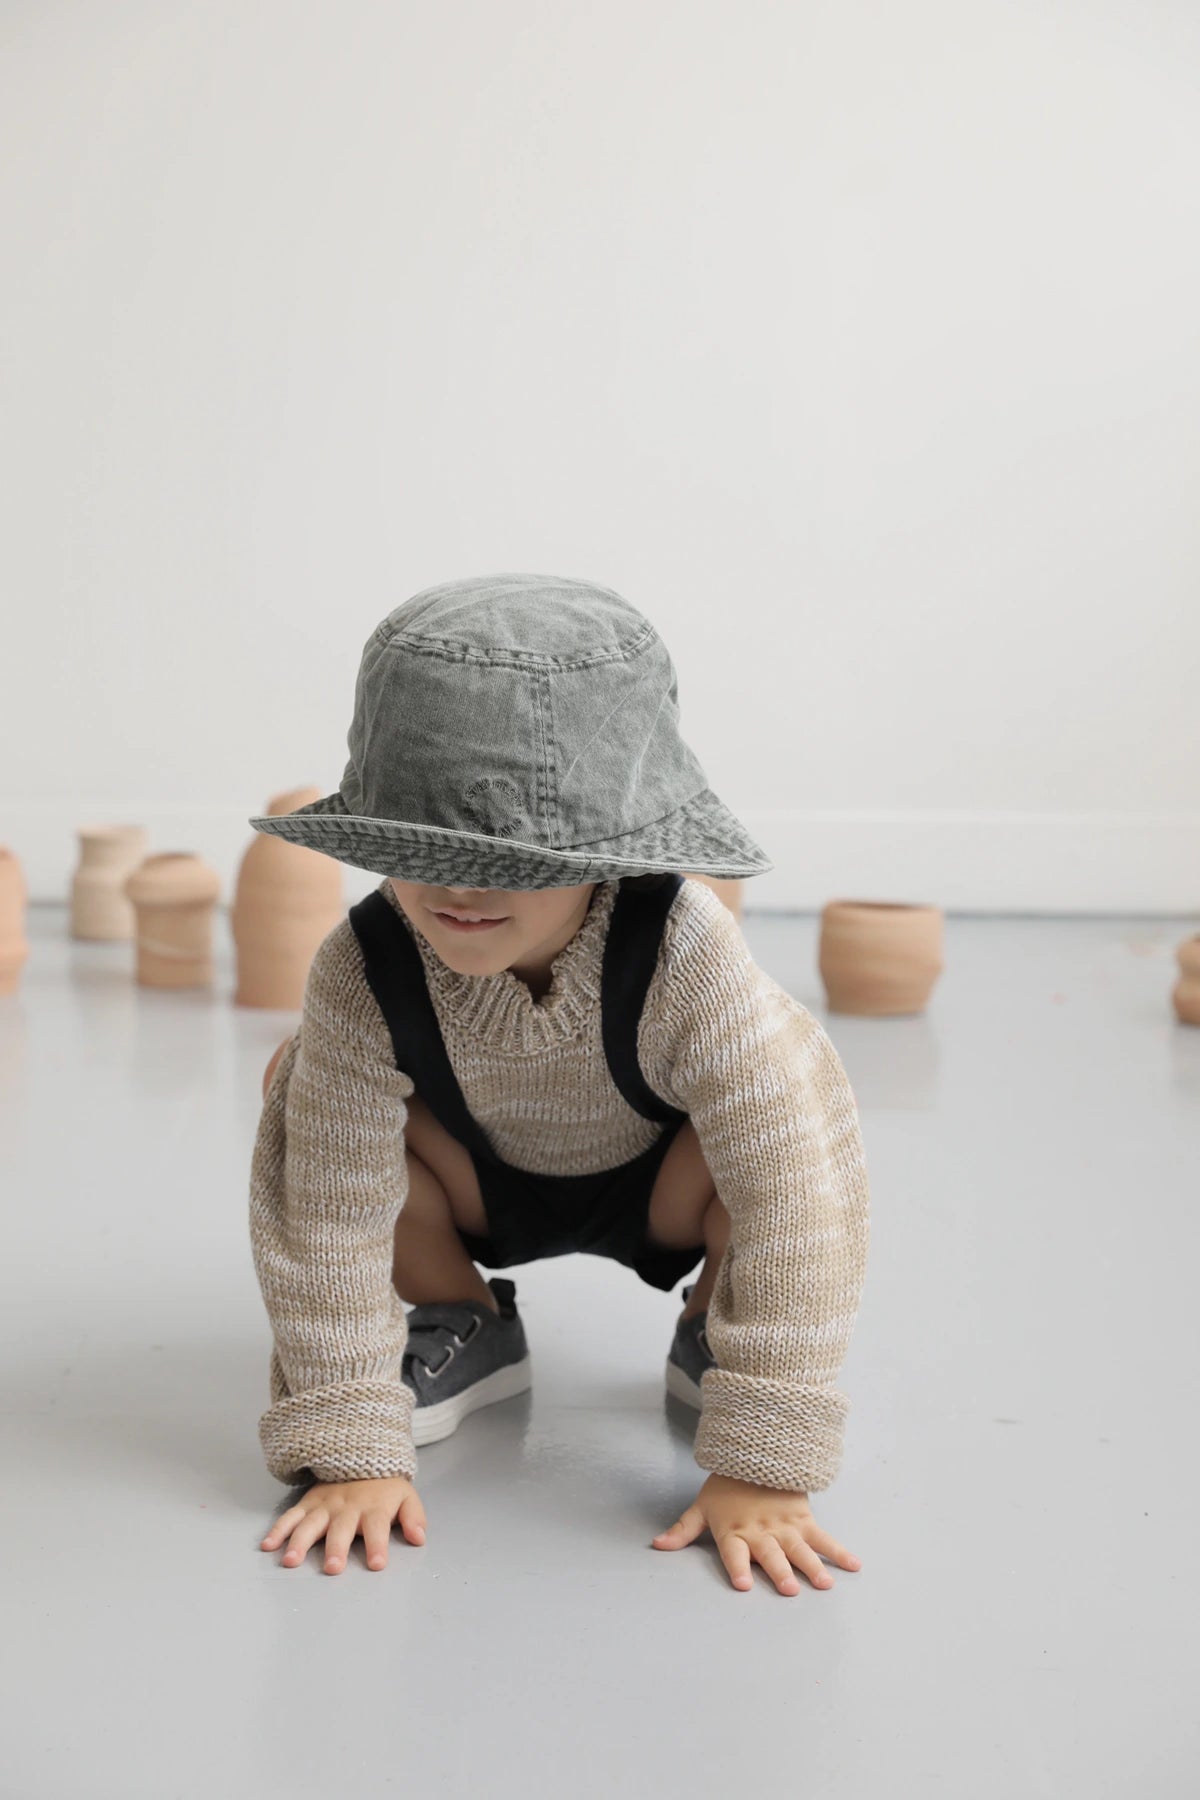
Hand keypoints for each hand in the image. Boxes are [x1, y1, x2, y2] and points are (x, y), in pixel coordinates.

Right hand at [260, 1476, 426, 1574]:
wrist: (362, 1456)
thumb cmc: (384, 1487)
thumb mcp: (406, 1497)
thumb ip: (414, 1518)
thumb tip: (419, 1538)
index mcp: (374, 1507)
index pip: (377, 1527)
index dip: (377, 1545)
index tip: (377, 1563)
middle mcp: (347, 1507)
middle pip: (341, 1528)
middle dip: (336, 1547)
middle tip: (333, 1567)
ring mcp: (324, 1505)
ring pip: (310, 1523)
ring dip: (299, 1542)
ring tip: (290, 1561)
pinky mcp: (308, 1503)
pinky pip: (291, 1516)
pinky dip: (278, 1529)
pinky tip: (268, 1545)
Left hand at [652, 1472, 862, 1594]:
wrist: (753, 1454)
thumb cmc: (725, 1487)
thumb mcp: (701, 1507)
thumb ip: (682, 1530)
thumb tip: (656, 1546)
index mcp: (734, 1532)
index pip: (734, 1553)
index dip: (739, 1567)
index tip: (744, 1584)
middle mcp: (760, 1532)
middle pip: (771, 1554)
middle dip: (780, 1572)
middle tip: (789, 1590)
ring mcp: (784, 1526)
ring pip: (800, 1549)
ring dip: (812, 1566)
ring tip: (824, 1585)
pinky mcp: (803, 1519)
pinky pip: (823, 1538)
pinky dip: (839, 1551)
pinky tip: (854, 1565)